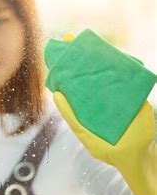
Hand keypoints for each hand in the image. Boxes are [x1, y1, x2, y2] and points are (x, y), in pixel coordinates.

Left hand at [53, 33, 155, 194]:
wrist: (137, 156)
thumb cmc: (108, 150)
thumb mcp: (87, 136)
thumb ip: (73, 117)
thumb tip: (57, 95)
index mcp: (87, 105)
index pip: (73, 82)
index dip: (66, 67)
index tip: (58, 50)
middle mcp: (100, 97)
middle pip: (88, 72)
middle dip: (80, 55)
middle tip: (70, 37)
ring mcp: (117, 95)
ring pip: (108, 72)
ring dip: (101, 57)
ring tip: (91, 41)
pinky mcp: (134, 96)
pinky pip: (129, 78)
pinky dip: (126, 67)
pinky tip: (118, 56)